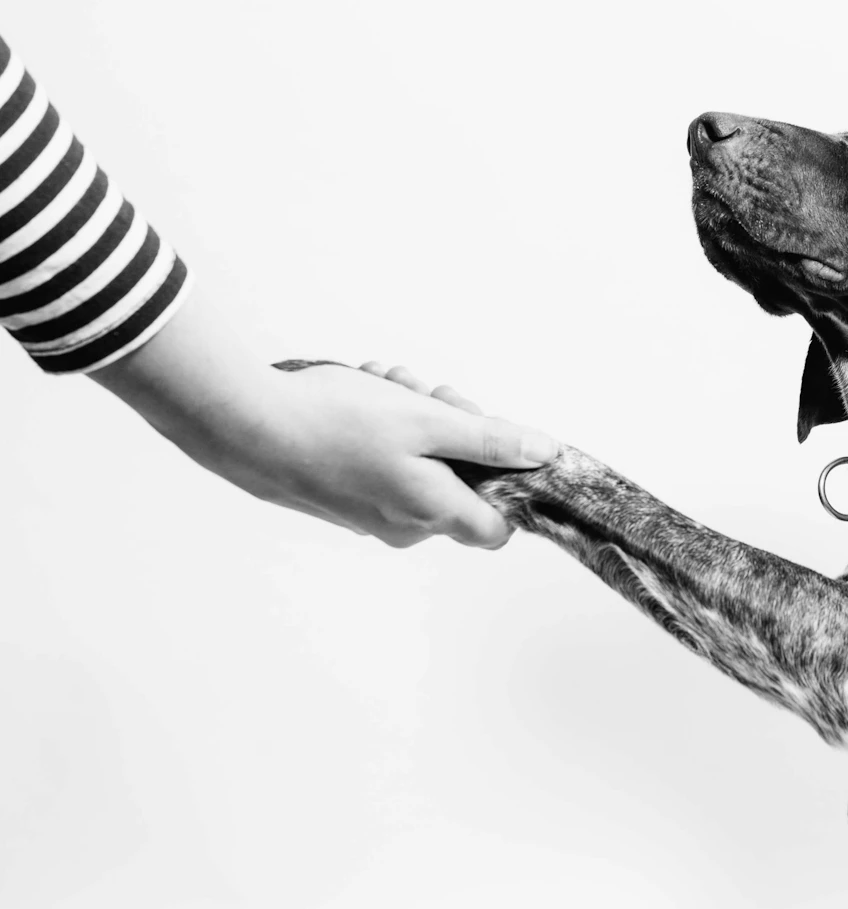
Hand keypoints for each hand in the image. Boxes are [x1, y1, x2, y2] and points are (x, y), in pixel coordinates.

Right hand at [270, 359, 557, 546]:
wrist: (242, 427)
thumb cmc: (333, 422)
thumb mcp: (426, 421)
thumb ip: (490, 441)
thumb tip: (544, 456)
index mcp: (432, 514)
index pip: (500, 526)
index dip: (507, 479)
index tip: (490, 436)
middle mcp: (404, 527)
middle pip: (459, 481)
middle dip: (451, 426)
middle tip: (425, 389)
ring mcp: (370, 516)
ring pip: (420, 463)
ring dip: (413, 416)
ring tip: (384, 381)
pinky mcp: (342, 499)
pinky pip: (384, 464)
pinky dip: (382, 427)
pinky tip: (361, 391)